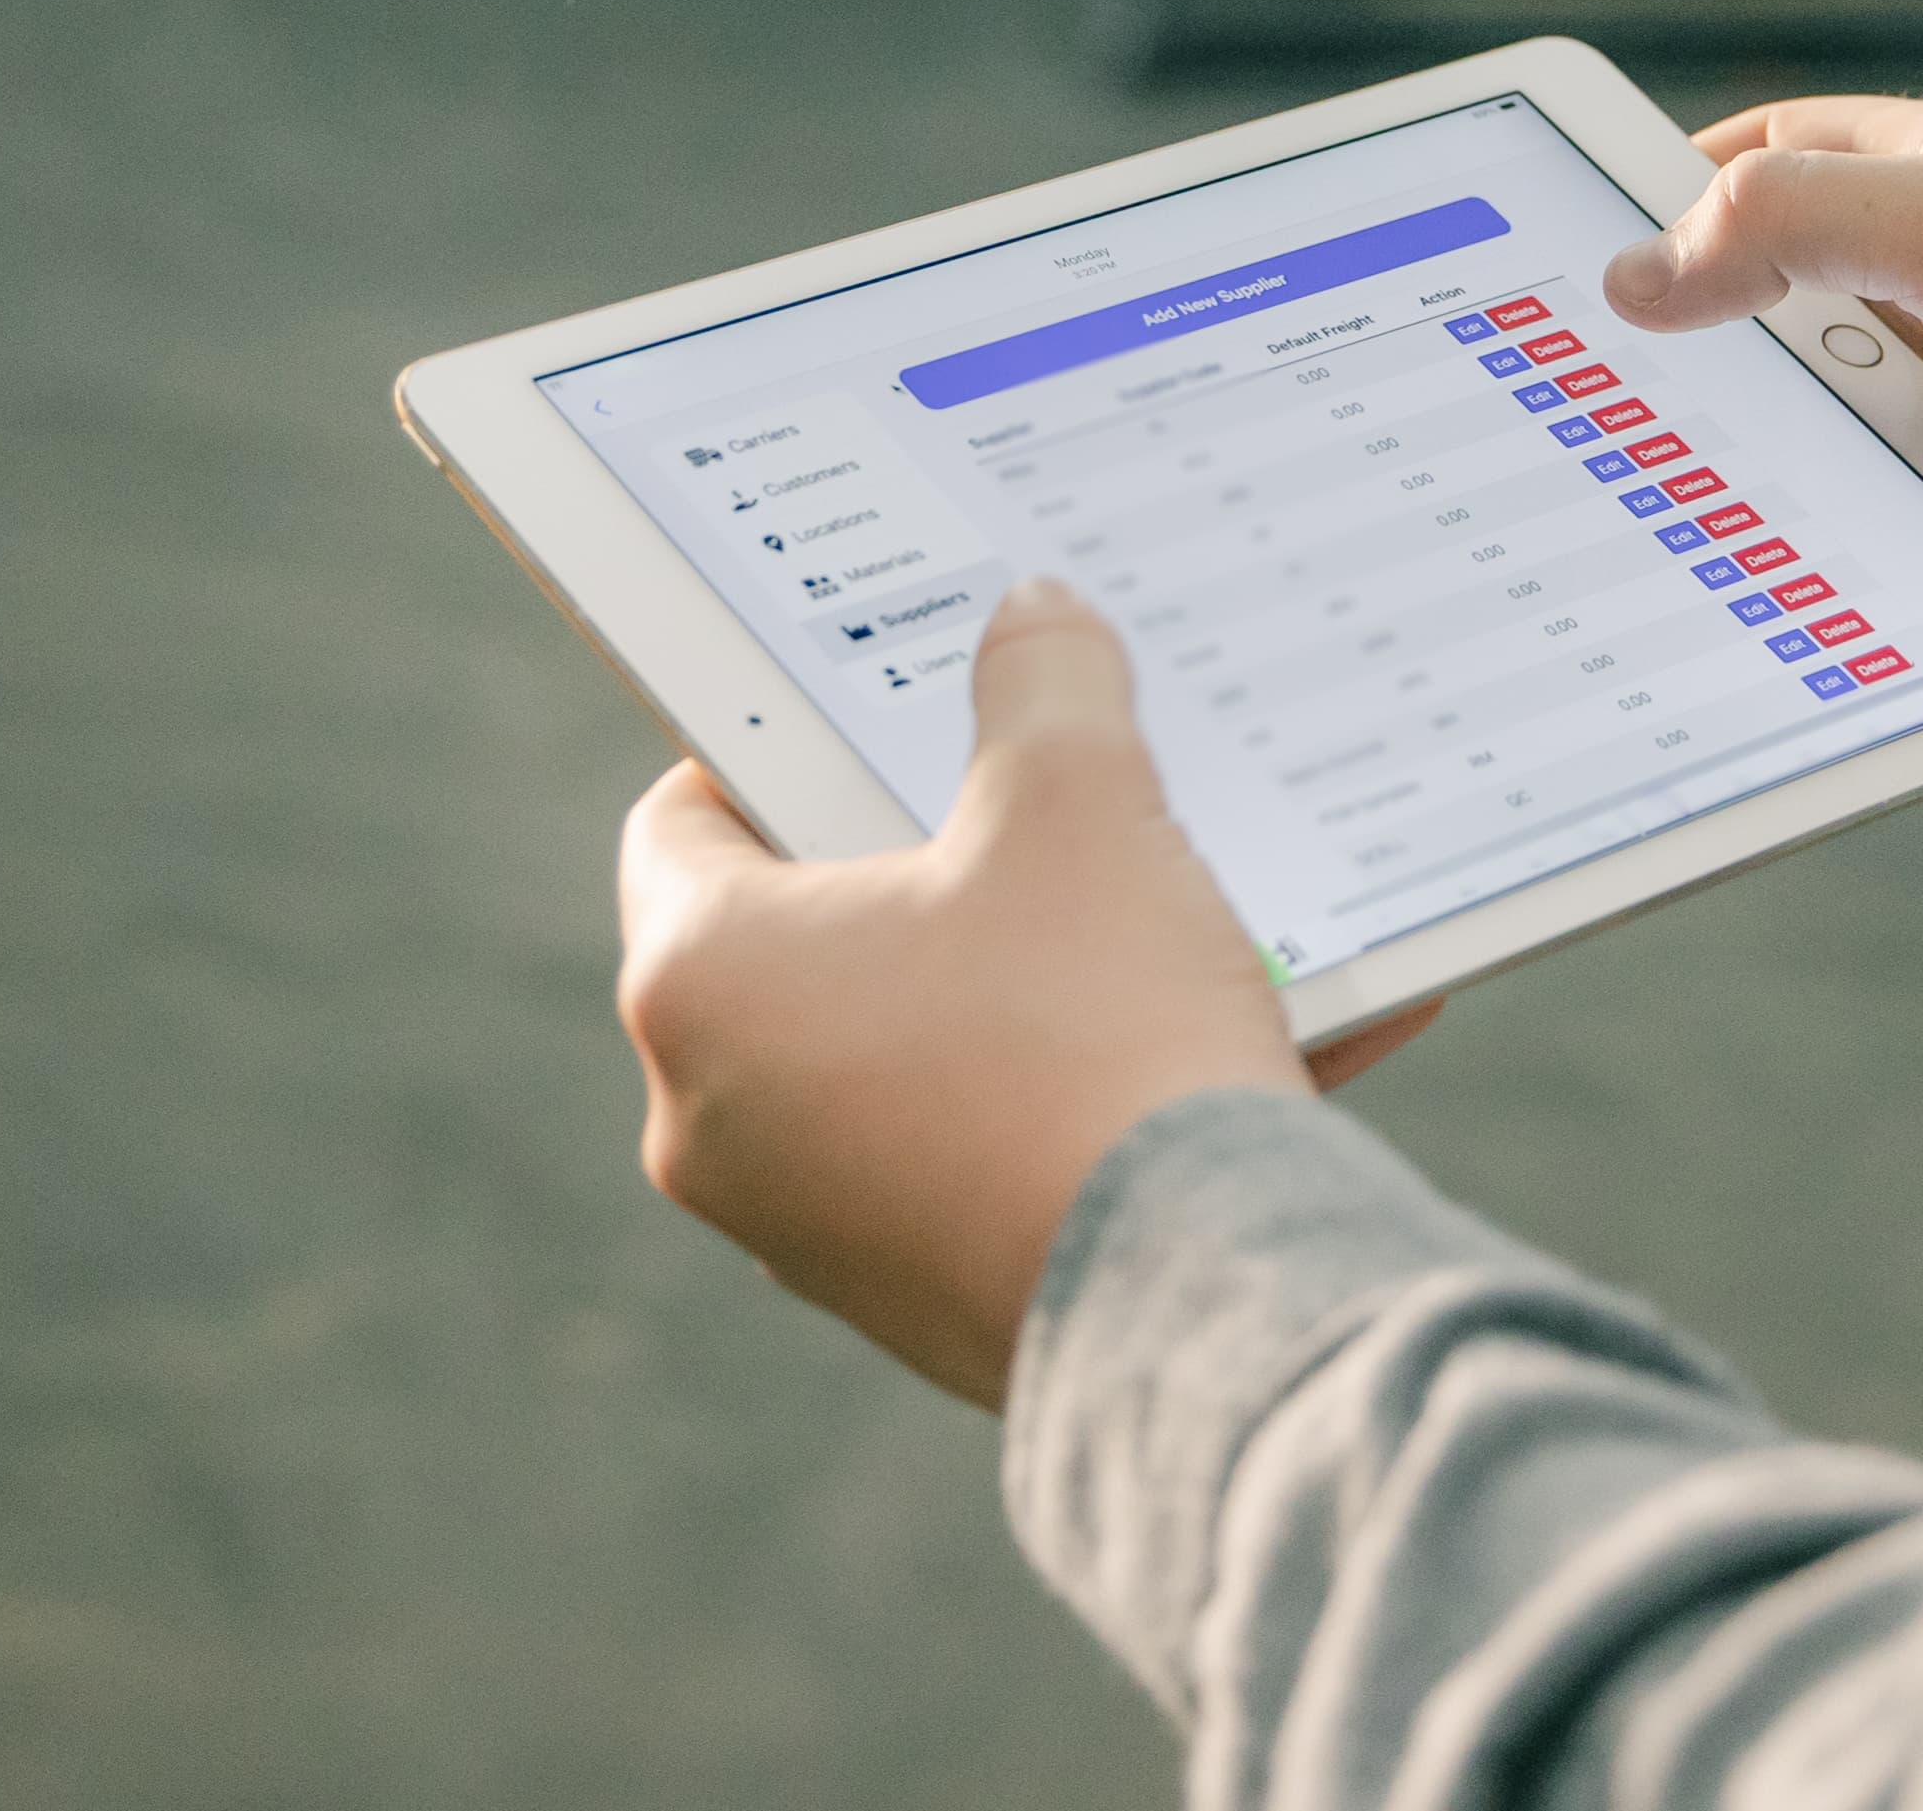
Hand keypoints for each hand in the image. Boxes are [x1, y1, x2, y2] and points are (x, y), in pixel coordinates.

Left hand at [615, 580, 1438, 1406]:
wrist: (1200, 1308)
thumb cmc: (1095, 1037)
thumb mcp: (1080, 809)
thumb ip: (1046, 685)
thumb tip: (1034, 614)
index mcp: (700, 982)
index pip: (684, 819)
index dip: (780, 746)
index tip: (875, 716)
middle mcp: (715, 1123)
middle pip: (808, 939)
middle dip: (935, 865)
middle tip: (1036, 799)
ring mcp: (812, 1229)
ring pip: (914, 1051)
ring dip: (1027, 981)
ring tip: (1167, 914)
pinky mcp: (918, 1302)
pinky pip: (990, 1152)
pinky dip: (1079, 1090)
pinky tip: (1238, 1035)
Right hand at [1605, 97, 1922, 580]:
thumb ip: (1798, 222)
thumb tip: (1642, 266)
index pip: (1791, 152)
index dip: (1685, 183)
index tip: (1584, 238)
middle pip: (1796, 297)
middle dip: (1707, 338)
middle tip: (1595, 393)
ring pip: (1839, 423)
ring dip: (1771, 459)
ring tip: (1667, 498)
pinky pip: (1894, 526)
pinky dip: (1836, 547)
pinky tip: (1784, 580)